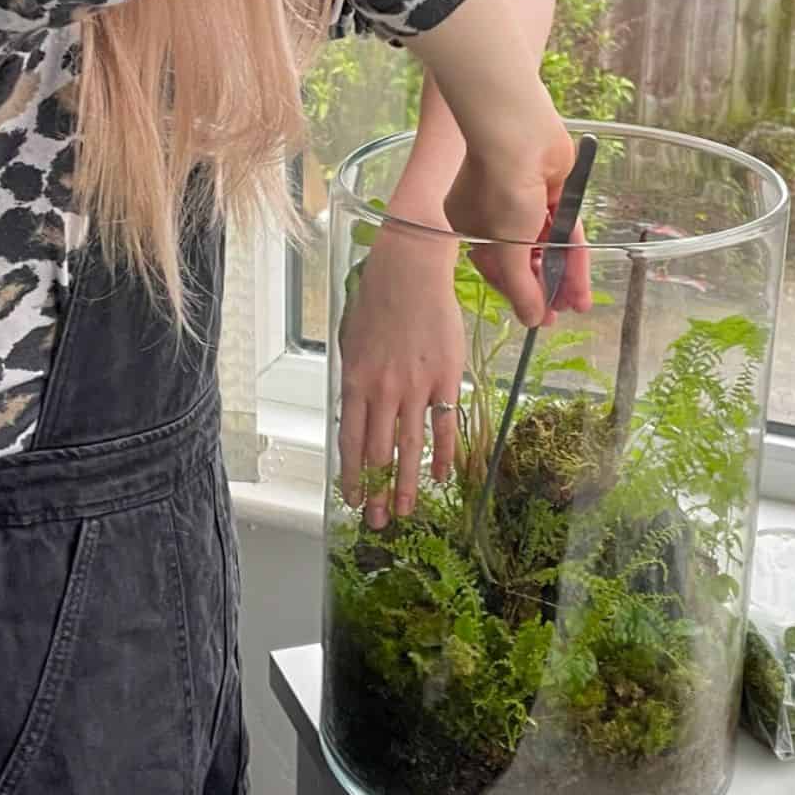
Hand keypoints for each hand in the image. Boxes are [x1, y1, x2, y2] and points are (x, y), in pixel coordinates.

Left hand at [338, 223, 462, 526]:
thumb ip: (355, 379)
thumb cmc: (377, 300)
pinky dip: (441, 455)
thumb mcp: (351, 341)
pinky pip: (443, 426)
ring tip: (404, 511)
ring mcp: (414, 387)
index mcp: (355, 381)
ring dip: (405, 484)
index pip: (351, 441)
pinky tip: (439, 478)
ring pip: (408, 447)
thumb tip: (356, 413)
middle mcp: (382, 390)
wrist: (410, 272)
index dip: (352, 476)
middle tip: (377, 521)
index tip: (353, 499)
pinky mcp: (444, 379)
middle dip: (376, 491)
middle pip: (378, 452)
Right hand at [443, 132, 575, 326]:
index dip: (519, 295)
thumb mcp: (507, 247)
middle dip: (545, 287)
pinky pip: (564, 230)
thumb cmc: (499, 186)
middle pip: (525, 260)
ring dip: (563, 276)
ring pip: (547, 247)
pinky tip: (582, 282)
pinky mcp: (552, 193)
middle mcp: (495, 216)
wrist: (521, 137)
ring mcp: (525, 203)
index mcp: (470, 227)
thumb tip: (530, 320)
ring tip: (578, 304)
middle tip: (560, 313)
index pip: (498, 270)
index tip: (538, 317)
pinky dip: (573, 254)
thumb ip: (520, 287)